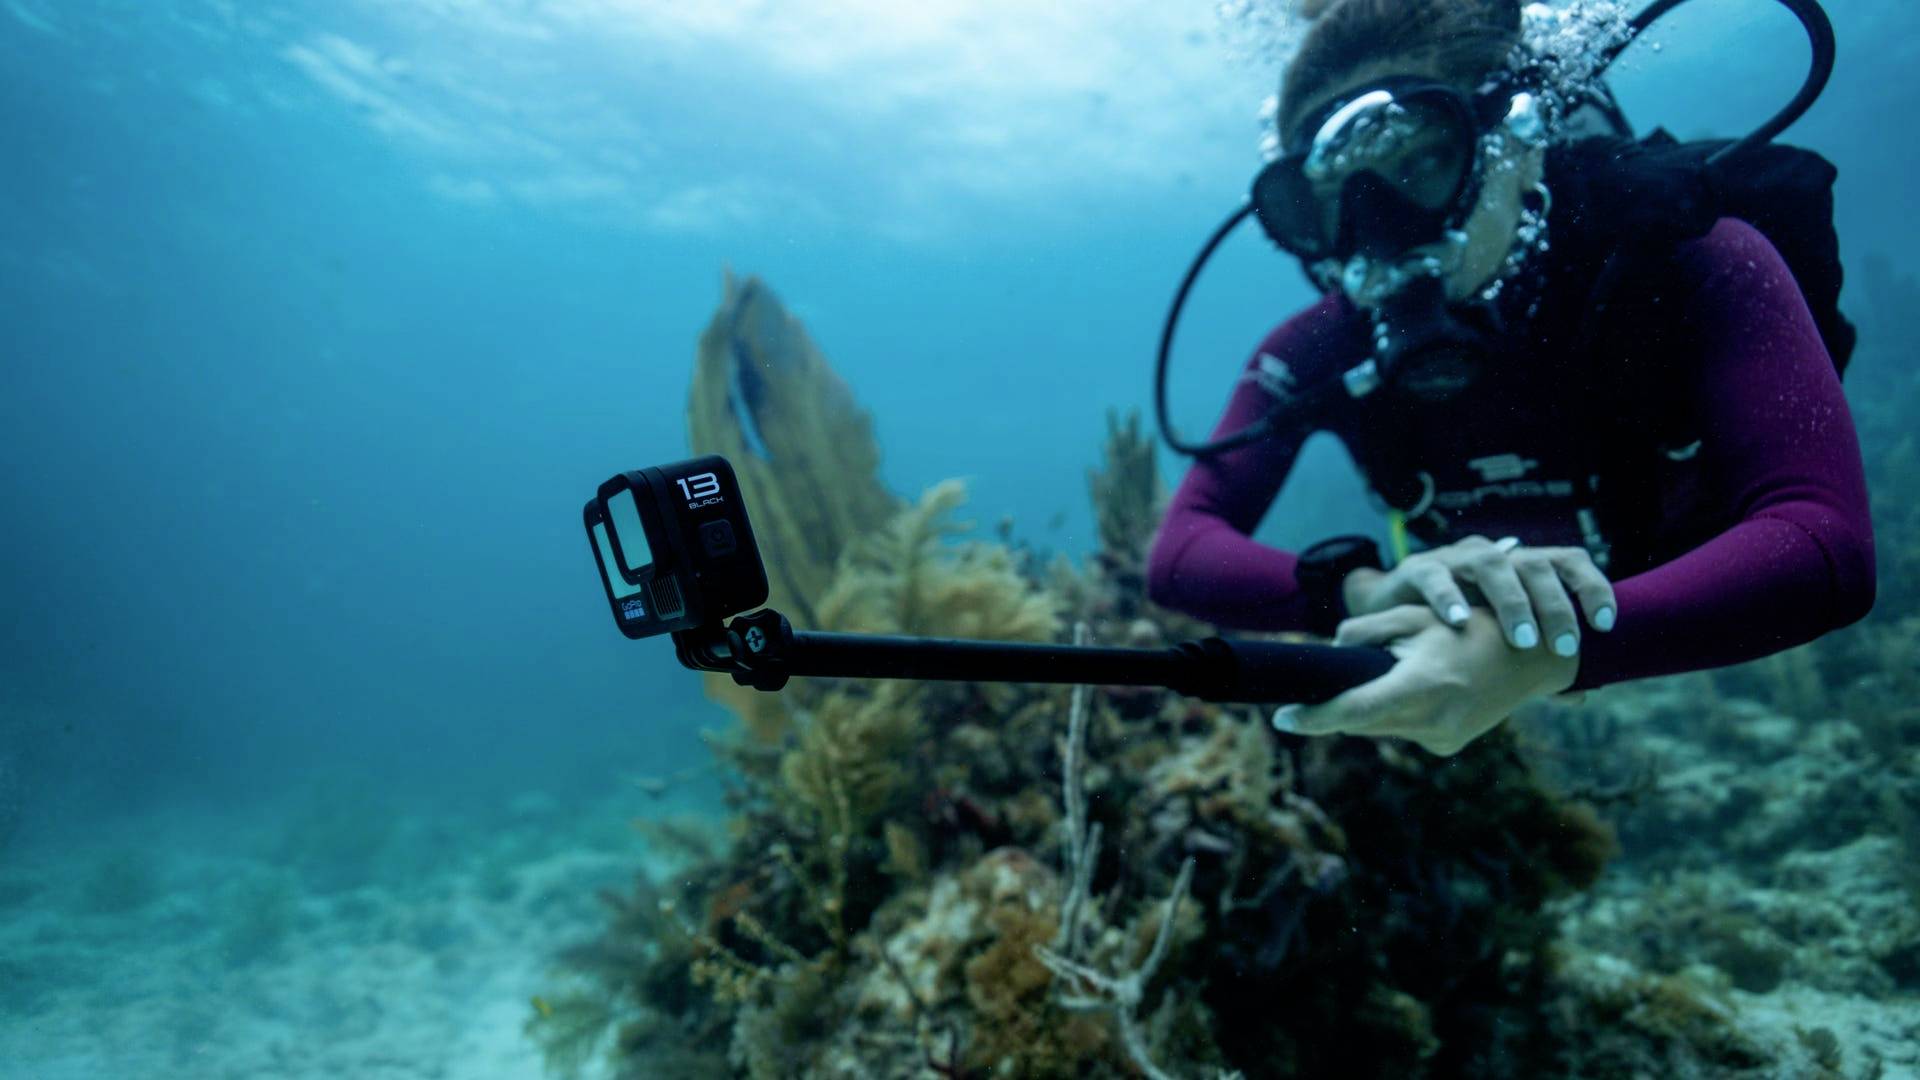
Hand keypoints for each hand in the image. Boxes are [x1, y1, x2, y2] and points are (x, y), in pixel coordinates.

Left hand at [1272, 604, 1578, 755]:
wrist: (1534, 657)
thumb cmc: (1471, 627)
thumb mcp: (1416, 618)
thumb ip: (1366, 631)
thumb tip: (1330, 650)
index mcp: (1421, 687)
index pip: (1352, 712)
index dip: (1313, 718)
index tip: (1283, 717)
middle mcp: (1432, 722)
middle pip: (1360, 725)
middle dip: (1336, 710)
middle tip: (1316, 693)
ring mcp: (1443, 739)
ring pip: (1380, 728)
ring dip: (1369, 710)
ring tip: (1384, 677)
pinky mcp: (1449, 745)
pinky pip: (1404, 729)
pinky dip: (1397, 712)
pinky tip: (1413, 689)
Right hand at [1341, 535, 1614, 655]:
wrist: (1392, 616)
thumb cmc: (1456, 630)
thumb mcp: (1497, 643)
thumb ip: (1534, 663)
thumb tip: (1579, 695)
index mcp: (1521, 568)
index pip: (1568, 561)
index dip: (1592, 587)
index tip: (1605, 624)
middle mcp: (1493, 556)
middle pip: (1535, 564)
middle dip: (1555, 606)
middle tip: (1564, 647)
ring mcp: (1455, 559)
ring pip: (1492, 562)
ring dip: (1512, 602)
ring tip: (1521, 640)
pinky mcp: (1417, 568)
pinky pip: (1436, 576)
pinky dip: (1449, 597)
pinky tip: (1459, 623)